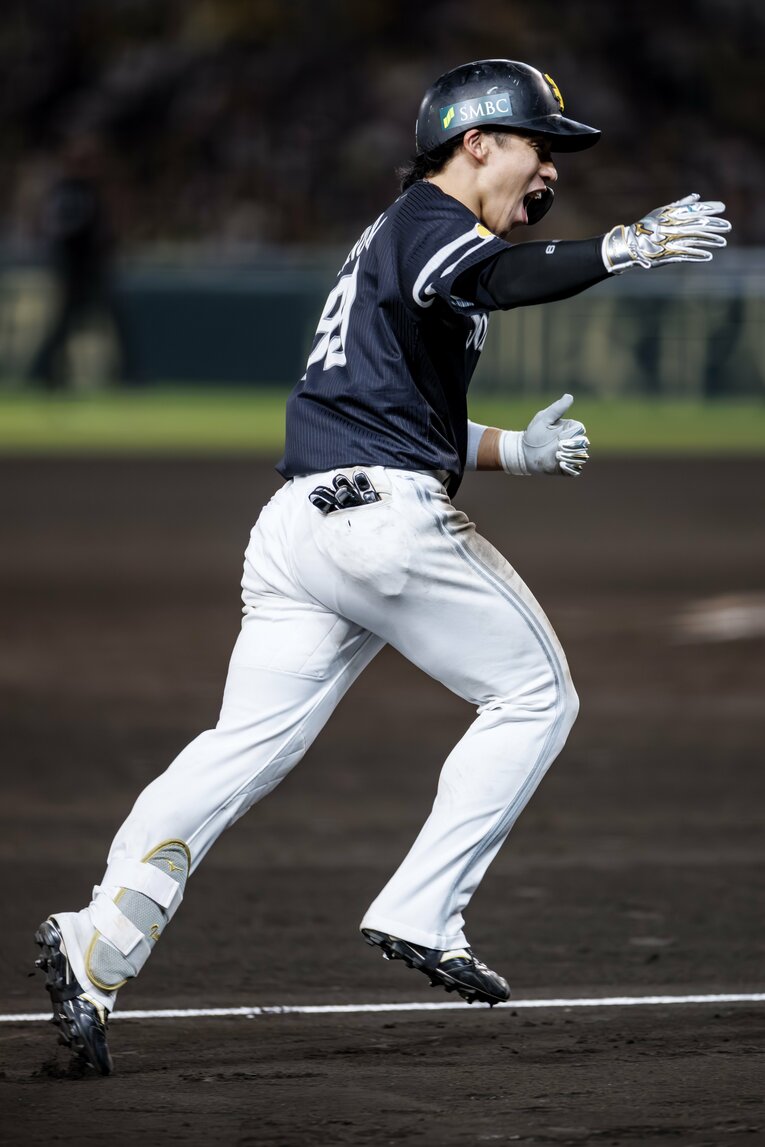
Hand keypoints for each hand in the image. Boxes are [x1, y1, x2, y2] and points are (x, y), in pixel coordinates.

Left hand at [498, 394, 589, 477]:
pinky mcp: (566, 468)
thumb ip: (557, 409)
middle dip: (572, 447)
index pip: (581, 430)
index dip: (573, 434)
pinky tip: (560, 464)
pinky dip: (571, 468)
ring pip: (581, 457)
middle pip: (583, 444)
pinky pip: (576, 470)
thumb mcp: (544, 418)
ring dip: (570, 457)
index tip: (561, 437)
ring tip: (557, 456)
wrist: (523, 452)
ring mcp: (570, 455)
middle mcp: (572, 442)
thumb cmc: (533, 433)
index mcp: (570, 429)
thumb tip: (569, 396)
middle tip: (558, 447)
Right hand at [603, 193, 730, 272]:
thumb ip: (680, 204)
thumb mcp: (663, 211)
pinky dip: (697, 256)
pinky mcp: (668, 255)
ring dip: (710, 242)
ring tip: (722, 243)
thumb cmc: (646, 226)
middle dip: (714, 225)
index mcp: (671, 215)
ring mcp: (670, 241)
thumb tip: (696, 196)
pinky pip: (685, 255)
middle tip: (728, 227)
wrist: (629, 244)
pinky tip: (708, 256)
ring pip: (694, 240)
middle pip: (698, 225)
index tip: (722, 207)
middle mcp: (672, 227)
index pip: (694, 209)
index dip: (708, 208)